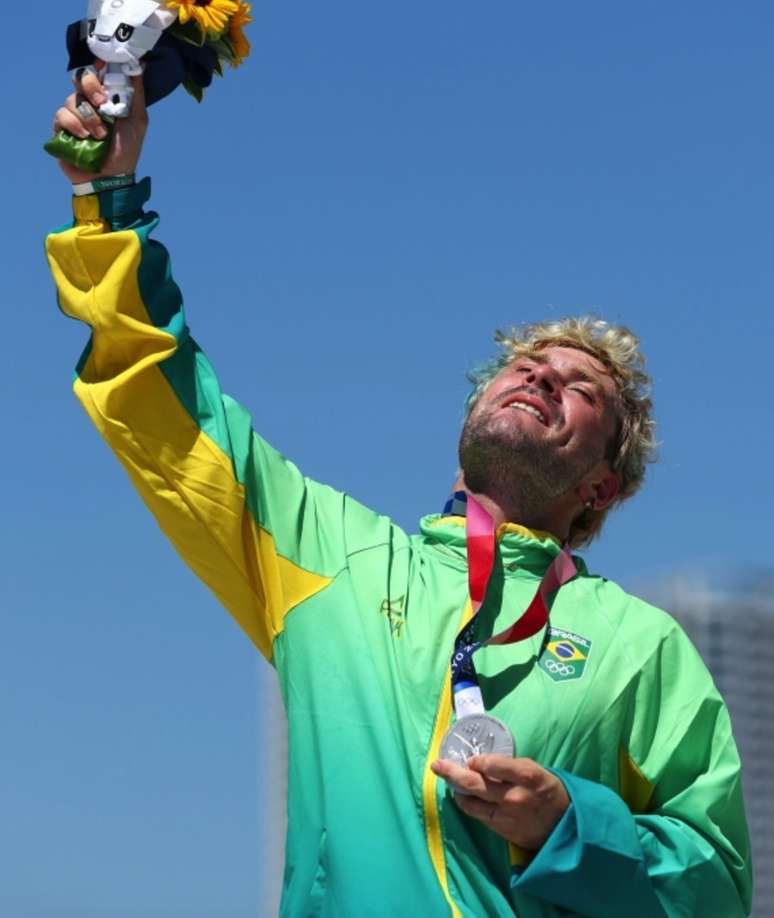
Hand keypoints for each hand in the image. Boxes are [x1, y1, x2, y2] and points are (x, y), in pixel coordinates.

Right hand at [51, 67, 148, 184]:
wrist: (111, 178)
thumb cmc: (126, 151)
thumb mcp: (138, 121)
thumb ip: (137, 93)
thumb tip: (140, 64)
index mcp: (105, 99)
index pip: (97, 73)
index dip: (98, 68)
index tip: (104, 68)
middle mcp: (88, 104)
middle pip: (80, 79)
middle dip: (91, 88)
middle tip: (102, 103)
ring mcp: (73, 116)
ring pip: (72, 99)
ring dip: (88, 117)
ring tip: (99, 136)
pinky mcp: (60, 129)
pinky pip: (61, 115)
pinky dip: (74, 125)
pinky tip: (85, 138)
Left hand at [431, 754, 569, 849]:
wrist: (564, 827)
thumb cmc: (549, 791)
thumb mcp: (537, 771)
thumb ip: (510, 766)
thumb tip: (482, 762)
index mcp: (527, 777)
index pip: (495, 765)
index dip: (479, 761)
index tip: (471, 759)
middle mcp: (514, 796)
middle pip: (475, 784)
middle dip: (452, 773)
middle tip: (436, 765)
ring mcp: (506, 816)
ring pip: (470, 802)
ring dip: (456, 791)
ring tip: (449, 781)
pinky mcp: (502, 830)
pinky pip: (478, 816)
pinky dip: (468, 805)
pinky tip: (463, 797)